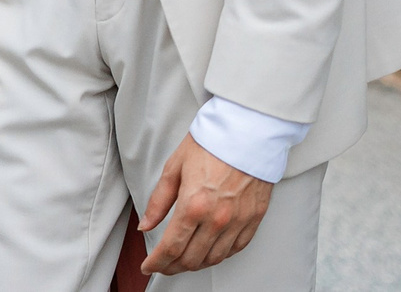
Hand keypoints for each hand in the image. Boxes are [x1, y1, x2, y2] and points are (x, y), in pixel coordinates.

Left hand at [138, 134, 272, 274]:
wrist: (247, 132)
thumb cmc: (211, 143)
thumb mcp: (174, 167)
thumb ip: (159, 201)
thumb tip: (146, 225)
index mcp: (193, 205)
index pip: (171, 248)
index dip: (156, 262)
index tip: (148, 266)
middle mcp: (217, 219)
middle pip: (192, 259)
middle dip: (172, 267)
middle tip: (163, 264)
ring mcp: (238, 222)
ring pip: (214, 258)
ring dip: (195, 264)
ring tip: (182, 260)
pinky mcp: (254, 220)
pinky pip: (235, 249)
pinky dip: (219, 255)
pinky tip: (209, 251)